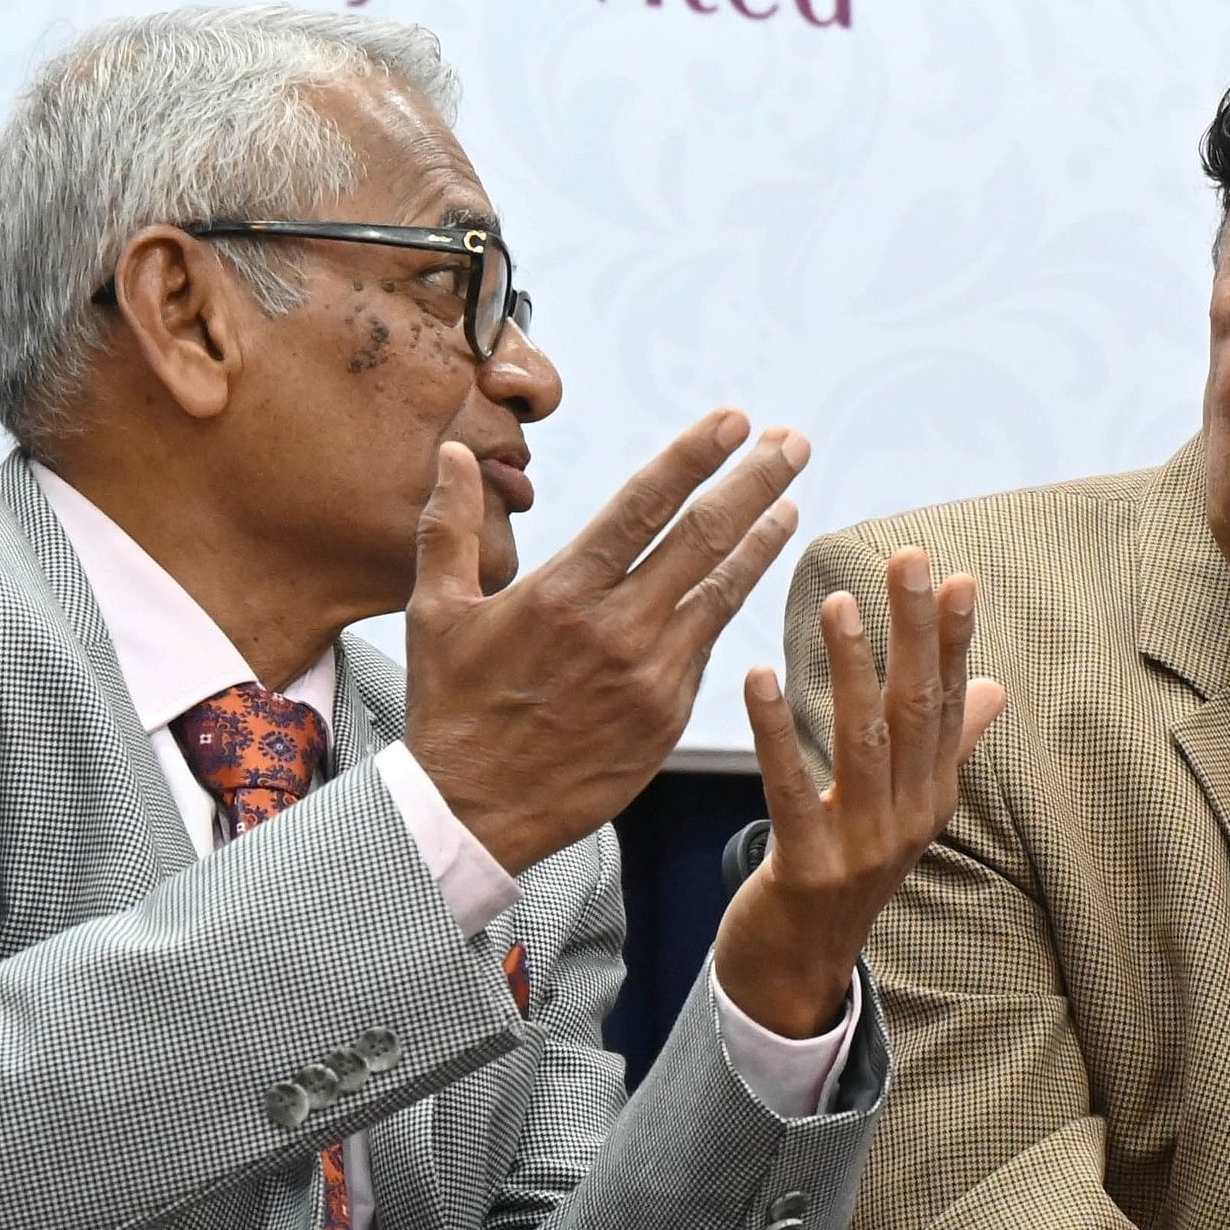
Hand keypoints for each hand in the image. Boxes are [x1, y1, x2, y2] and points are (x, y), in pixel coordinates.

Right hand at [402, 412, 807, 877]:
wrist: (475, 810)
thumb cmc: (452, 707)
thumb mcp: (435, 610)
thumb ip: (448, 525)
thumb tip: (450, 452)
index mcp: (562, 591)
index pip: (644, 505)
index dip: (694, 457)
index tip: (734, 420)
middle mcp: (616, 627)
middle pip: (702, 537)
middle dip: (754, 483)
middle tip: (793, 441)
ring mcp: (651, 673)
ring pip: (722, 590)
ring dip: (763, 539)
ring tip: (792, 500)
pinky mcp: (670, 714)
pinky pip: (708, 645)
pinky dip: (734, 601)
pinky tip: (752, 571)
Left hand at [710, 550, 1008, 1036]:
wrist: (797, 972)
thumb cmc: (843, 877)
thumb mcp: (903, 811)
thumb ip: (947, 747)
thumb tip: (993, 684)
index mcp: (933, 795)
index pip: (949, 702)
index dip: (953, 639)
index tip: (957, 575)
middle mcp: (910, 817)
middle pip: (918, 711)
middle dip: (916, 632)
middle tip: (909, 561)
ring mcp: (864, 846)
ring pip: (865, 744)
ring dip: (853, 670)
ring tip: (836, 603)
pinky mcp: (810, 868)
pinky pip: (792, 788)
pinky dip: (776, 731)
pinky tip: (761, 678)